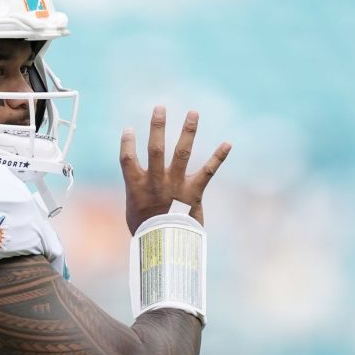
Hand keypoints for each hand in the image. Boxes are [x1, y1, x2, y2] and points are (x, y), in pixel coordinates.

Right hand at [119, 106, 230, 231]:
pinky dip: (218, 156)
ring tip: (193, 113)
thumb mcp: (133, 209)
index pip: (127, 158)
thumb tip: (137, 182)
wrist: (165, 247)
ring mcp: (176, 185)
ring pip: (181, 153)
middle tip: (160, 108)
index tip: (128, 129)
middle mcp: (156, 182)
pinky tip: (228, 143)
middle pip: (155, 149)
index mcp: (136, 186)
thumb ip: (136, 191)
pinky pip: (208, 171)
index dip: (127, 142)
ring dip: (188, 131)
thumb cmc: (145, 228)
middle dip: (158, 127)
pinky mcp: (194, 192)